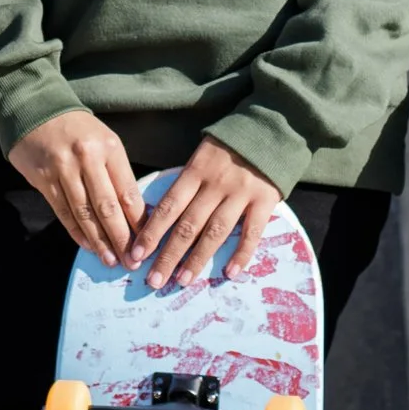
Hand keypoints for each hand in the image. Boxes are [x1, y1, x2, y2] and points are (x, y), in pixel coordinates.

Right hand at [8, 109, 145, 265]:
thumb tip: (136, 213)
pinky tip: (87, 245)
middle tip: (132, 261)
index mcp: (109, 148)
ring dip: (99, 241)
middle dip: (122, 238)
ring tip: (111, 260)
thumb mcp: (105, 141)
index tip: (148, 242)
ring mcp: (63, 169)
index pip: (128, 192)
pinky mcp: (43, 179)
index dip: (139, 221)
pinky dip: (76, 232)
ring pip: (84, 214)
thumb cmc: (78, 130)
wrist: (35, 109)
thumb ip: (118, 174)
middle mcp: (86, 158)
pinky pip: (63, 212)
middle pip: (107, 207)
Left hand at [125, 136, 281, 290]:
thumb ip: (187, 183)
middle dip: (169, 255)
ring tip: (183, 280)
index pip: (168, 206)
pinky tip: (229, 272)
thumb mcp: (202, 155)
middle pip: (188, 225)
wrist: (271, 128)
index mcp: (196, 171)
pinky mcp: (265, 201)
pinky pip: (252, 232)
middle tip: (154, 280)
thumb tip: (161, 216)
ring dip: (197, 259)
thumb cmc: (230, 146)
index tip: (137, 254)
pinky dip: (241, 254)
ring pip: (215, 232)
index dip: (151, 232)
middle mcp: (216, 184)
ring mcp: (241, 193)